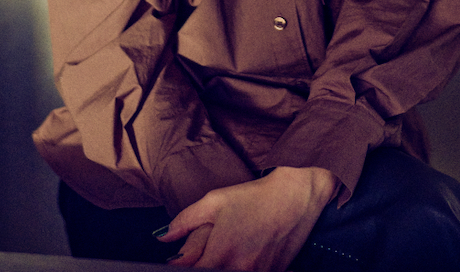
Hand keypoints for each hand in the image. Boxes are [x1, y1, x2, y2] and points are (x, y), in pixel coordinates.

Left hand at [159, 166, 336, 270]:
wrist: (296, 196)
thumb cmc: (254, 197)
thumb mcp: (215, 201)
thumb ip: (185, 220)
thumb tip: (163, 237)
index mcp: (222, 254)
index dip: (185, 266)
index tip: (183, 260)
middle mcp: (240, 269)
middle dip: (206, 265)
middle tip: (207, 252)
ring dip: (225, 265)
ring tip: (232, 246)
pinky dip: (243, 266)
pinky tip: (247, 250)